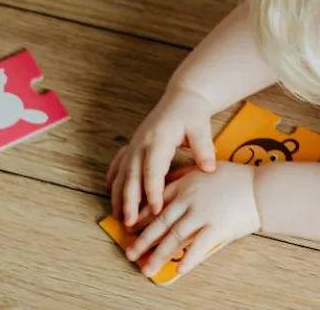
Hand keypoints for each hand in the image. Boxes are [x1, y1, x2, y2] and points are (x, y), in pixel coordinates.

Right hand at [108, 90, 220, 225]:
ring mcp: (135, 143)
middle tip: (130, 222)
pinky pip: (120, 163)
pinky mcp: (133, 144)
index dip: (153, 191)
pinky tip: (110, 191)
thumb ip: (204, 148)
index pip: (153, 170)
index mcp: (159, 139)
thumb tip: (209, 169)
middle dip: (130, 200)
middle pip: (132, 175)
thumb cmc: (193, 113)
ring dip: (118, 195)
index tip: (156, 210)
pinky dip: (114, 178)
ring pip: (122, 173)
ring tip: (117, 216)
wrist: (182, 96)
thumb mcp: (201, 127)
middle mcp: (142, 143)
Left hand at [124, 163, 261, 276]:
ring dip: (159, 255)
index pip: (157, 203)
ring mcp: (203, 214)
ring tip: (147, 268)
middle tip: (130, 253)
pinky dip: (187, 259)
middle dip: (142, 240)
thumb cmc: (238, 179)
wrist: (261, 188)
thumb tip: (171, 180)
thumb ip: (187, 175)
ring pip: (174, 237)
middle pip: (160, 223)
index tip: (129, 228)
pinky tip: (178, 269)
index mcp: (185, 185)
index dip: (141, 218)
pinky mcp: (217, 228)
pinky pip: (198, 247)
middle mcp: (190, 200)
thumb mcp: (207, 169)